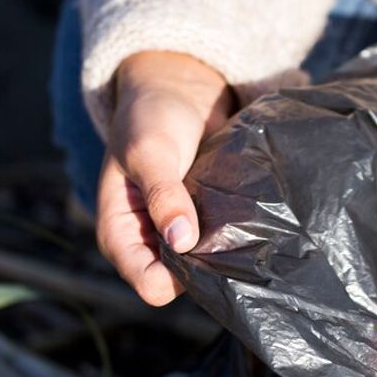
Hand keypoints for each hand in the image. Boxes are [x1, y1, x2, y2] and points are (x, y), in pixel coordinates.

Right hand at [96, 52, 233, 304]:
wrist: (176, 91)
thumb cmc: (150, 118)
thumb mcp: (150, 153)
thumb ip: (164, 196)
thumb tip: (184, 242)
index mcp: (121, 236)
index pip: (151, 285)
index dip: (180, 276)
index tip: (210, 248)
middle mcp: (150, 242)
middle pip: (184, 282)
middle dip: (208, 265)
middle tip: (238, 237)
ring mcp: (180, 232)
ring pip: (208, 265)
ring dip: (227, 250)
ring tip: (250, 227)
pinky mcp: (206, 219)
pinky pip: (225, 242)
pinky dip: (239, 234)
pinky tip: (256, 220)